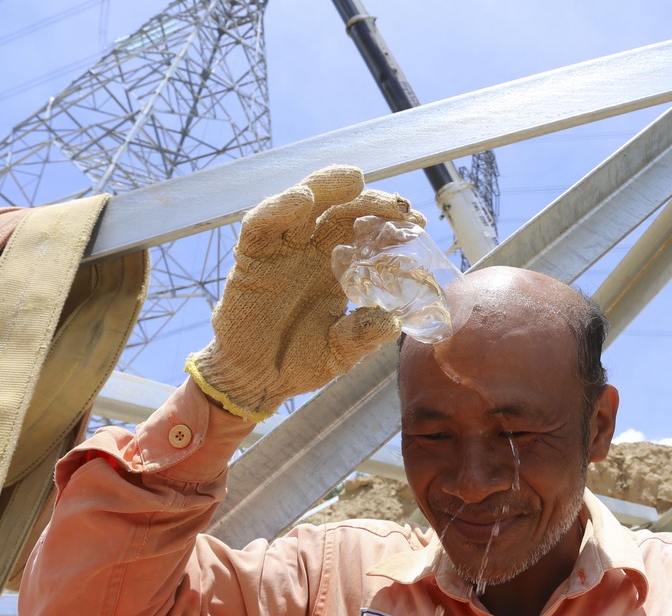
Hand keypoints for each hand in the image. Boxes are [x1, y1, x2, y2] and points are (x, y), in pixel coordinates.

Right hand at [186, 165, 425, 420]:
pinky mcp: (251, 258)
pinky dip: (279, 208)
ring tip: (354, 179)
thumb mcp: (340, 353)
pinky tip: (302, 199)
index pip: (367, 232)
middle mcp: (313, 250)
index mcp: (339, 267)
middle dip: (371, 201)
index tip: (419, 221)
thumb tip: (390, 321)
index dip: (391, 222)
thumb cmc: (300, 362)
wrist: (257, 380)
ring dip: (328, 187)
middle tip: (399, 204)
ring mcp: (282, 251)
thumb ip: (362, 336)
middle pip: (342, 210)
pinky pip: (261, 225)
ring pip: (304, 204)